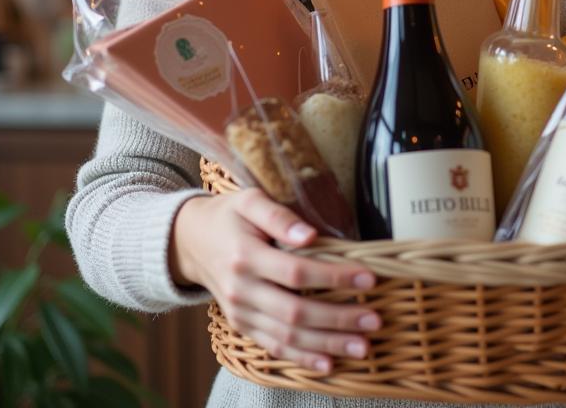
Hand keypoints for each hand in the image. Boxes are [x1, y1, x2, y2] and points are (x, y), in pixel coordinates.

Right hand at [170, 189, 379, 372]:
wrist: (191, 241)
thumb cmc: (229, 215)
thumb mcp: (250, 201)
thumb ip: (279, 216)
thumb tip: (309, 235)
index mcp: (246, 256)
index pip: (297, 272)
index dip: (334, 277)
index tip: (369, 278)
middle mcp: (241, 290)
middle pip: (296, 311)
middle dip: (338, 318)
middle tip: (374, 320)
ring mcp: (240, 313)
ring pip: (287, 336)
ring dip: (327, 344)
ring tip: (362, 347)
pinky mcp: (242, 325)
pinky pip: (273, 347)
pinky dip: (301, 358)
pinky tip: (328, 363)